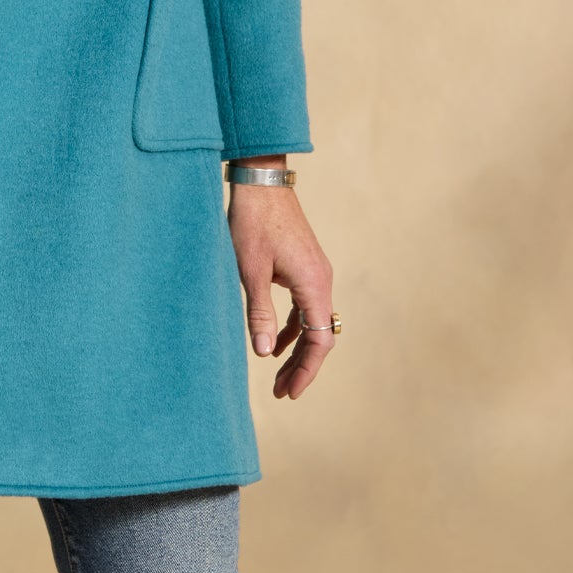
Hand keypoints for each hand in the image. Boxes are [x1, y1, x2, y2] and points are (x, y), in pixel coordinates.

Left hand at [226, 159, 336, 399]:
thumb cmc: (252, 222)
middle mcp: (322, 279)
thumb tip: (262, 353)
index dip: (306, 370)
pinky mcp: (304, 264)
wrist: (260, 180)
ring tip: (275, 373)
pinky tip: (273, 341)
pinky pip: (304, 305)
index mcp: (314, 284)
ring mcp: (315, 271)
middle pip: (319, 335)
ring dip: (297, 348)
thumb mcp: (250, 271)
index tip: (288, 392)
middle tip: (281, 392)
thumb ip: (258, 313)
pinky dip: (292, 327)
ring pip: (312, 321)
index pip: (319, 340)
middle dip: (302, 366)